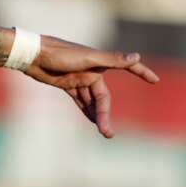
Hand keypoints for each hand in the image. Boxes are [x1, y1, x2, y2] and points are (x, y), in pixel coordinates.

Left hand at [23, 38, 159, 137]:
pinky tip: (91, 121)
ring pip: (92, 101)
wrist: (31, 55)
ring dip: (97, 115)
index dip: (141, 72)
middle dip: (105, 115)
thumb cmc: (59, 53)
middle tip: (107, 133)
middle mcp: (91, 71)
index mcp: (99, 63)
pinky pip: (80, 100)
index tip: (154, 80)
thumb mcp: (87, 58)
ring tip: (103, 131)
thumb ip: (111, 59)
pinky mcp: (66, 84)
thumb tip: (137, 56)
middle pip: (103, 97)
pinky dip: (86, 109)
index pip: (126, 67)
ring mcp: (78, 78)